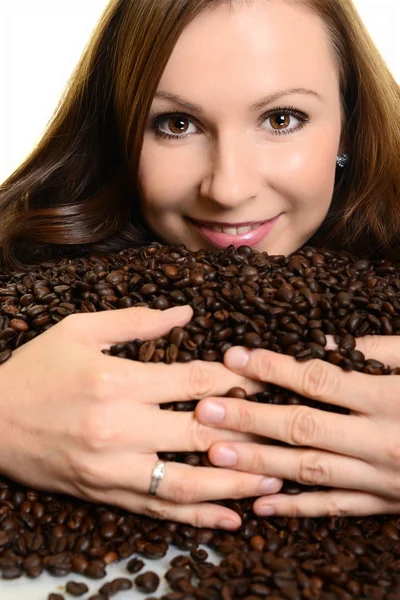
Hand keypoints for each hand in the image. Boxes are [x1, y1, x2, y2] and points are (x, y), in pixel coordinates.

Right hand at [0, 305, 280, 529]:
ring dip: (236, 482)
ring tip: (275, 478)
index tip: (266, 376)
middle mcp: (120, 429)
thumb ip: (136, 321)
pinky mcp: (106, 494)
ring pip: (188, 482)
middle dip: (250, 429)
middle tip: (287, 428)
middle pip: (201, 432)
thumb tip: (186, 312)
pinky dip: (198, 517)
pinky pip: (160, 510)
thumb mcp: (79, 330)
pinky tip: (230, 518)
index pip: (195, 379)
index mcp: (117, 381)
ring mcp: (114, 469)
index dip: (237, 378)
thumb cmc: (36, 370)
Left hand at [195, 336, 399, 517]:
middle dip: (251, 419)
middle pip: (303, 428)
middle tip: (205, 411)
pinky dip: (298, 510)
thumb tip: (324, 342)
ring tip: (217, 454)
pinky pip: (337, 509)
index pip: (319, 381)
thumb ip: (377, 350)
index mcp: (391, 399)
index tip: (235, 356)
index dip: (274, 368)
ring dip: (261, 464)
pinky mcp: (387, 502)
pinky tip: (262, 508)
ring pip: (311, 472)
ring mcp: (382, 477)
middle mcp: (381, 440)